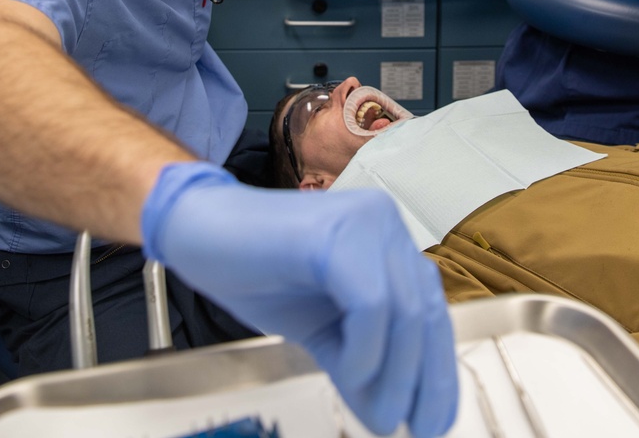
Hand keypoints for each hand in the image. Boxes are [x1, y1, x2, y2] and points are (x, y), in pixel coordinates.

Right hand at [141, 162, 458, 437]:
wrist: (199, 234)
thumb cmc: (255, 272)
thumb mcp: (321, 330)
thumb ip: (359, 366)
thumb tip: (392, 418)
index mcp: (386, 240)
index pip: (432, 309)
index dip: (439, 371)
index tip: (432, 421)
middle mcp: (383, 223)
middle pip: (426, 314)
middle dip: (422, 382)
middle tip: (406, 428)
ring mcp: (363, 222)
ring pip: (405, 312)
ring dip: (394, 376)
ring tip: (376, 414)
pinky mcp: (335, 234)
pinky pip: (370, 304)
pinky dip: (365, 351)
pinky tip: (347, 374)